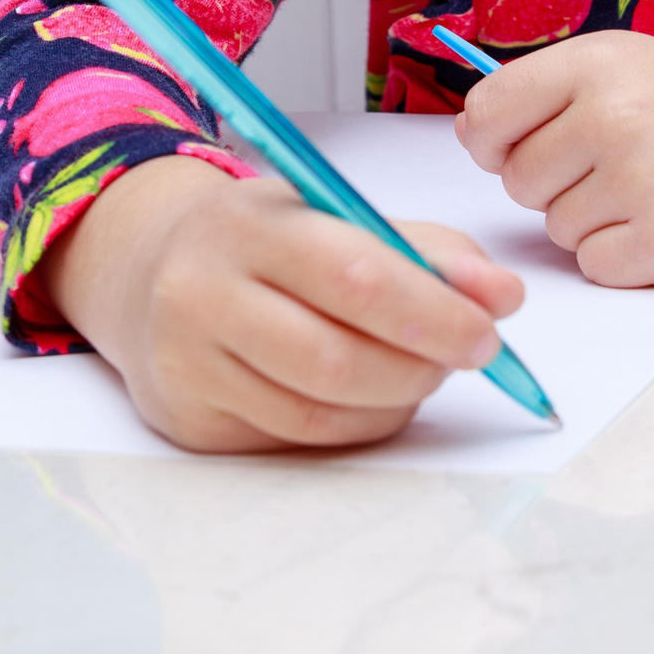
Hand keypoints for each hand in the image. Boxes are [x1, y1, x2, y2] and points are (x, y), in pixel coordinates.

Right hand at [40, 155, 525, 452]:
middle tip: (466, 355)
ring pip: (317, 413)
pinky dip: (353, 426)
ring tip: (420, 371)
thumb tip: (503, 297)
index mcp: (251, 225)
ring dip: (394, 401)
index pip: (354, 276)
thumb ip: (427, 249)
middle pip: (335, 359)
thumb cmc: (268, 238)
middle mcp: (205, 294)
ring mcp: (189, 365)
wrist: (150, 269)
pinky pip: (293, 442)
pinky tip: (371, 397)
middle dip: (421, 365)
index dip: (433, 311)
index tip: (489, 327)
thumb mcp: (337, 211)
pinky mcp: (190, 423)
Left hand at [455, 33, 653, 284]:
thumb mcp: (632, 62)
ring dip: (592, 218)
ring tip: (653, 186)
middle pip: (519, 179)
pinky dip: (622, 256)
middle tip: (617, 161)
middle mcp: (614, 117)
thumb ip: (550, 91)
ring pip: (556, 227)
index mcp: (598, 61)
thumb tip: (473, 135)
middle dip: (555, 180)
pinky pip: (594, 265)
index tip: (514, 143)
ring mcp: (641, 183)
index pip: (488, 113)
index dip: (492, 139)